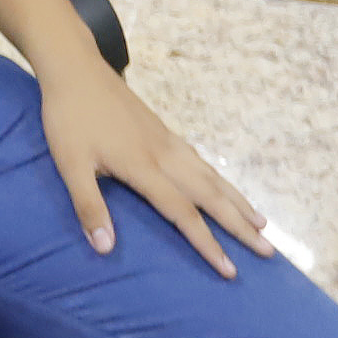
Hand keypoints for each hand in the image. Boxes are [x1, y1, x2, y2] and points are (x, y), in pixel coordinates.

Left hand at [36, 63, 271, 277]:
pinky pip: (200, 161)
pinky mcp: (163, 130)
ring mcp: (166, 141)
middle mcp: (164, 155)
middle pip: (210, 195)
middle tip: (268, 250)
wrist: (76, 67)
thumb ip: (89, 206)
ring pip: (211, 176)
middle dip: (240, 225)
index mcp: (144, 167)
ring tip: (261, 222)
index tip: (230, 270)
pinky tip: (222, 185)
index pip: (183, 213)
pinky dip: (219, 179)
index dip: (208, 244)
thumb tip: (105, 249)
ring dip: (237, 201)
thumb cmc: (69, 118)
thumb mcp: (70, 164)